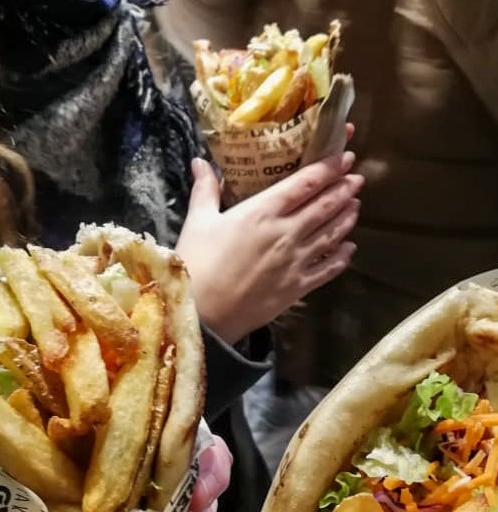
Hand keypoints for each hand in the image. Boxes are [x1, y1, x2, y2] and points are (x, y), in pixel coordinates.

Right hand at [177, 153, 362, 343]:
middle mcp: (286, 233)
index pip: (305, 183)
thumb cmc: (197, 264)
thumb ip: (205, 190)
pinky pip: (328, 269)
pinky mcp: (297, 287)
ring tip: (356, 205)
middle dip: (344, 189)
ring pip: (331, 234)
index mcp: (263, 212)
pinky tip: (349, 248)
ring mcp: (295, 261)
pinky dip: (342, 257)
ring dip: (347, 218)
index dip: (329, 168)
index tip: (345, 156)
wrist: (203, 313)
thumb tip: (199, 162)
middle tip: (356, 178)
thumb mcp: (198, 222)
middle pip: (325, 206)